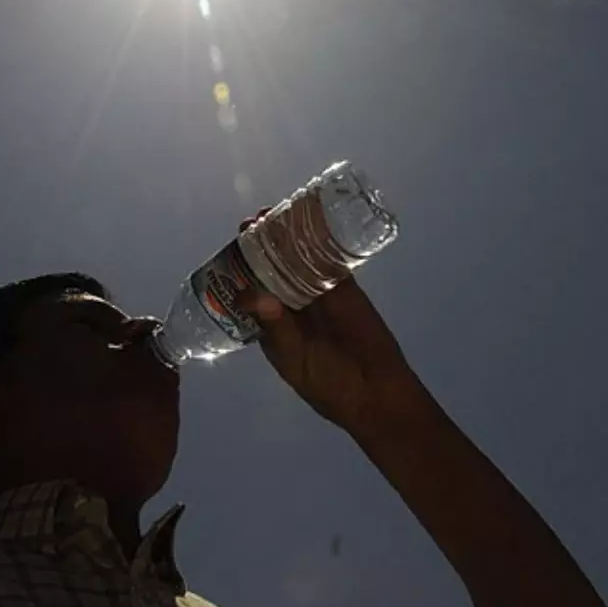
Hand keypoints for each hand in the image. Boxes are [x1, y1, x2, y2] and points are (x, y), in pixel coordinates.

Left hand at [238, 211, 424, 437]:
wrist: (375, 393)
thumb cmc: (328, 384)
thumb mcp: (293, 359)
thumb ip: (274, 327)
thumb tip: (249, 294)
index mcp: (273, 326)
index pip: (251, 289)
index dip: (241, 268)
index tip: (232, 246)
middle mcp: (292, 306)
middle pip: (272, 268)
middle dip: (261, 245)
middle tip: (252, 221)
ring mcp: (318, 295)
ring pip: (299, 261)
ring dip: (287, 238)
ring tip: (273, 213)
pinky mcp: (344, 288)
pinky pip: (329, 262)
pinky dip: (321, 242)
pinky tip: (310, 221)